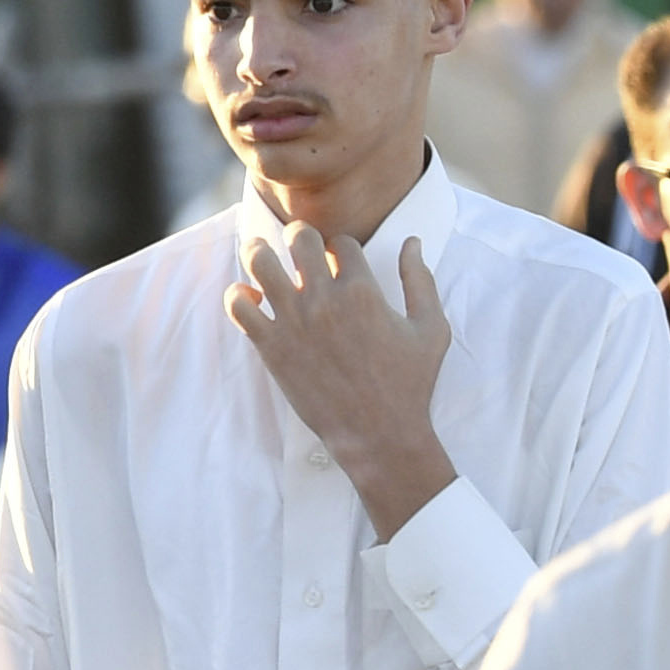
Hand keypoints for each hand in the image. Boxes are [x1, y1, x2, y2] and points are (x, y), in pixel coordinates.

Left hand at [226, 221, 457, 537]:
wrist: (378, 434)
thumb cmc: (409, 385)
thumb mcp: (432, 330)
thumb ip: (421, 282)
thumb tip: (412, 243)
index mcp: (363, 291)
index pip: (341, 242)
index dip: (341, 246)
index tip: (339, 259)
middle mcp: (324, 299)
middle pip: (298, 238)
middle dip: (299, 236)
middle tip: (300, 247)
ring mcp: (293, 321)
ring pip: (259, 261)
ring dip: (259, 251)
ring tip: (263, 256)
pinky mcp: (271, 345)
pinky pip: (237, 305)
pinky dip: (238, 295)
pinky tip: (252, 299)